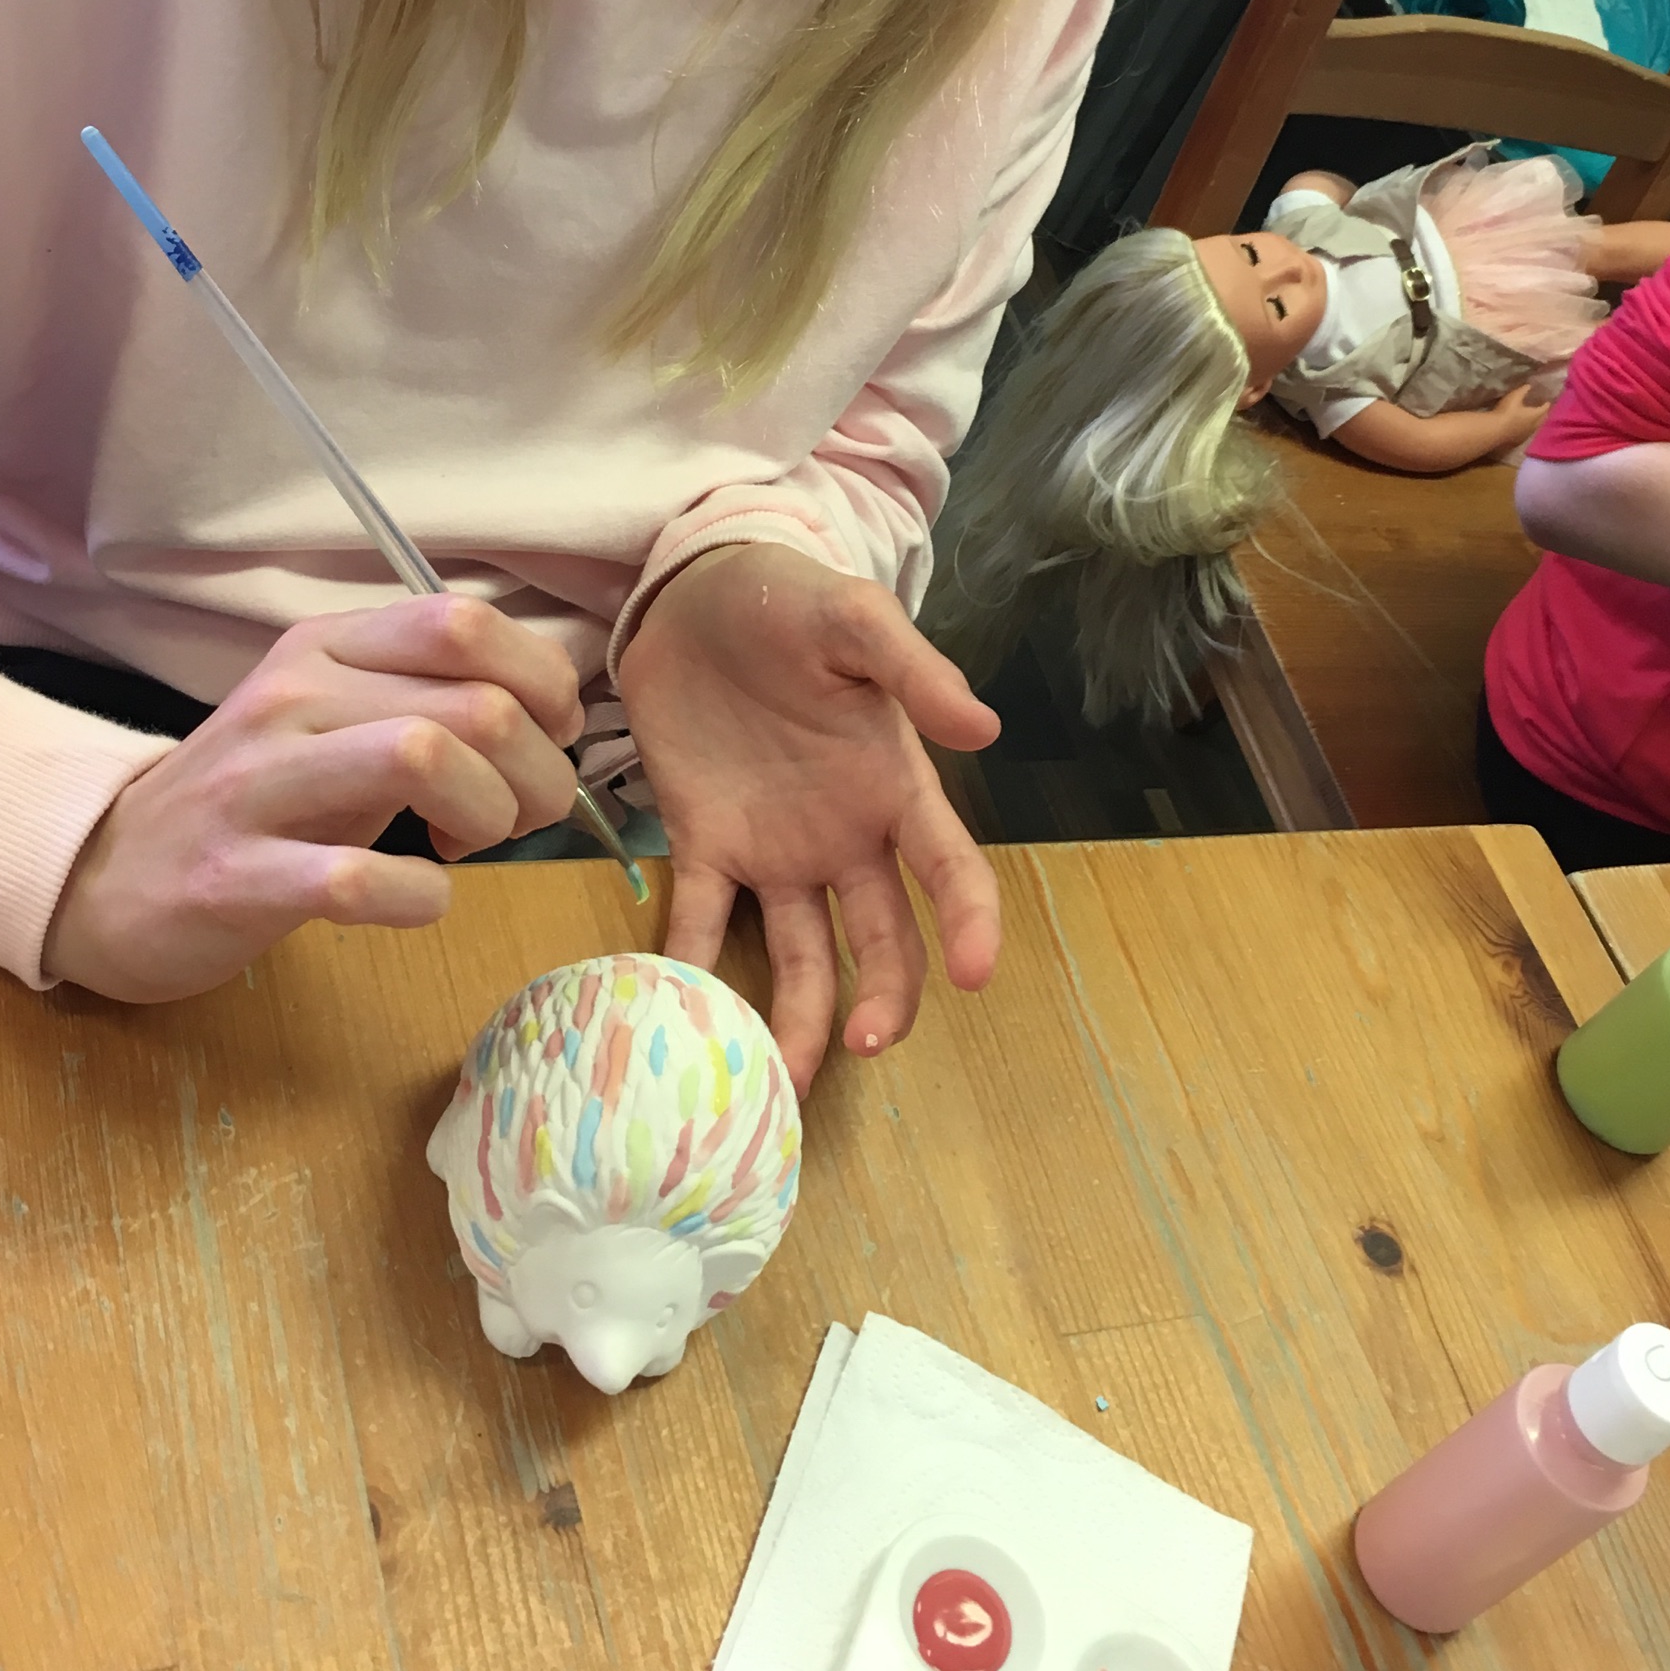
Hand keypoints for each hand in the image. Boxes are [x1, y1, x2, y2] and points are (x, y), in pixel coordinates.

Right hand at [43, 595, 581, 1001]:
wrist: (105, 878)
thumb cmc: (258, 802)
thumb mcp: (337, 723)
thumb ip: (431, 697)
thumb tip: (553, 714)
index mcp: (326, 649)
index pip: (467, 622)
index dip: (543, 685)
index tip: (543, 743)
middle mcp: (292, 698)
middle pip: (475, 702)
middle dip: (537, 773)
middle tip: (516, 819)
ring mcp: (258, 785)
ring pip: (423, 755)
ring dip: (487, 816)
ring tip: (465, 848)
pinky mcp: (236, 877)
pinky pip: (358, 877)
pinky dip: (420, 896)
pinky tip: (417, 898)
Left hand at [618, 543, 1001, 1089]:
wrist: (694, 588)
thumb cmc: (789, 599)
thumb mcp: (853, 620)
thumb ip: (914, 670)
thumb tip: (983, 728)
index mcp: (894, 787)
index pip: (950, 871)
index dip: (970, 923)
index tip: (974, 975)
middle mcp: (844, 837)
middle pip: (882, 941)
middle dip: (883, 1001)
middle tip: (860, 1047)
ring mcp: (774, 850)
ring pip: (803, 957)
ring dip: (798, 1021)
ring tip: (780, 1082)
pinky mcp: (704, 844)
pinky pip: (704, 923)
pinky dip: (696, 973)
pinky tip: (686, 1023)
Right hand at [1490, 381, 1548, 454]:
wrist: (1496, 430)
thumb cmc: (1507, 411)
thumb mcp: (1515, 396)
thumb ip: (1523, 391)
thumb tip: (1529, 385)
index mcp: (1535, 414)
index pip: (1544, 408)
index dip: (1546, 404)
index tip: (1547, 402)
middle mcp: (1534, 426)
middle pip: (1542, 420)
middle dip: (1543, 415)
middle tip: (1542, 411)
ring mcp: (1526, 435)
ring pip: (1534, 428)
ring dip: (1535, 424)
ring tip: (1533, 420)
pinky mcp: (1518, 441)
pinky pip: (1526, 434)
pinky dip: (1527, 430)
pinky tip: (1522, 430)